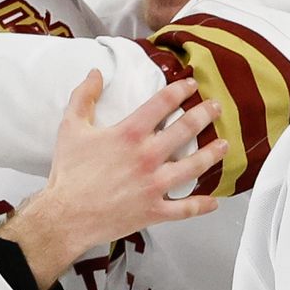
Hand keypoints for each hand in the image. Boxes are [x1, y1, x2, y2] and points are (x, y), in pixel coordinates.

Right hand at [0, 72, 224, 289]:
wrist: (65, 216)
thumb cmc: (68, 173)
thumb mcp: (70, 127)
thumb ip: (83, 96)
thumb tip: (95, 73)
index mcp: (129, 134)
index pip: (163, 103)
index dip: (180, 90)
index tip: (191, 85)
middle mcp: (148, 156)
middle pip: (186, 129)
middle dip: (205, 115)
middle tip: (216, 108)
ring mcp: (154, 185)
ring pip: (194, 166)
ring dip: (212, 153)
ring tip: (224, 145)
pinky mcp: (155, 210)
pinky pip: (185, 208)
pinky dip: (202, 205)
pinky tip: (214, 201)